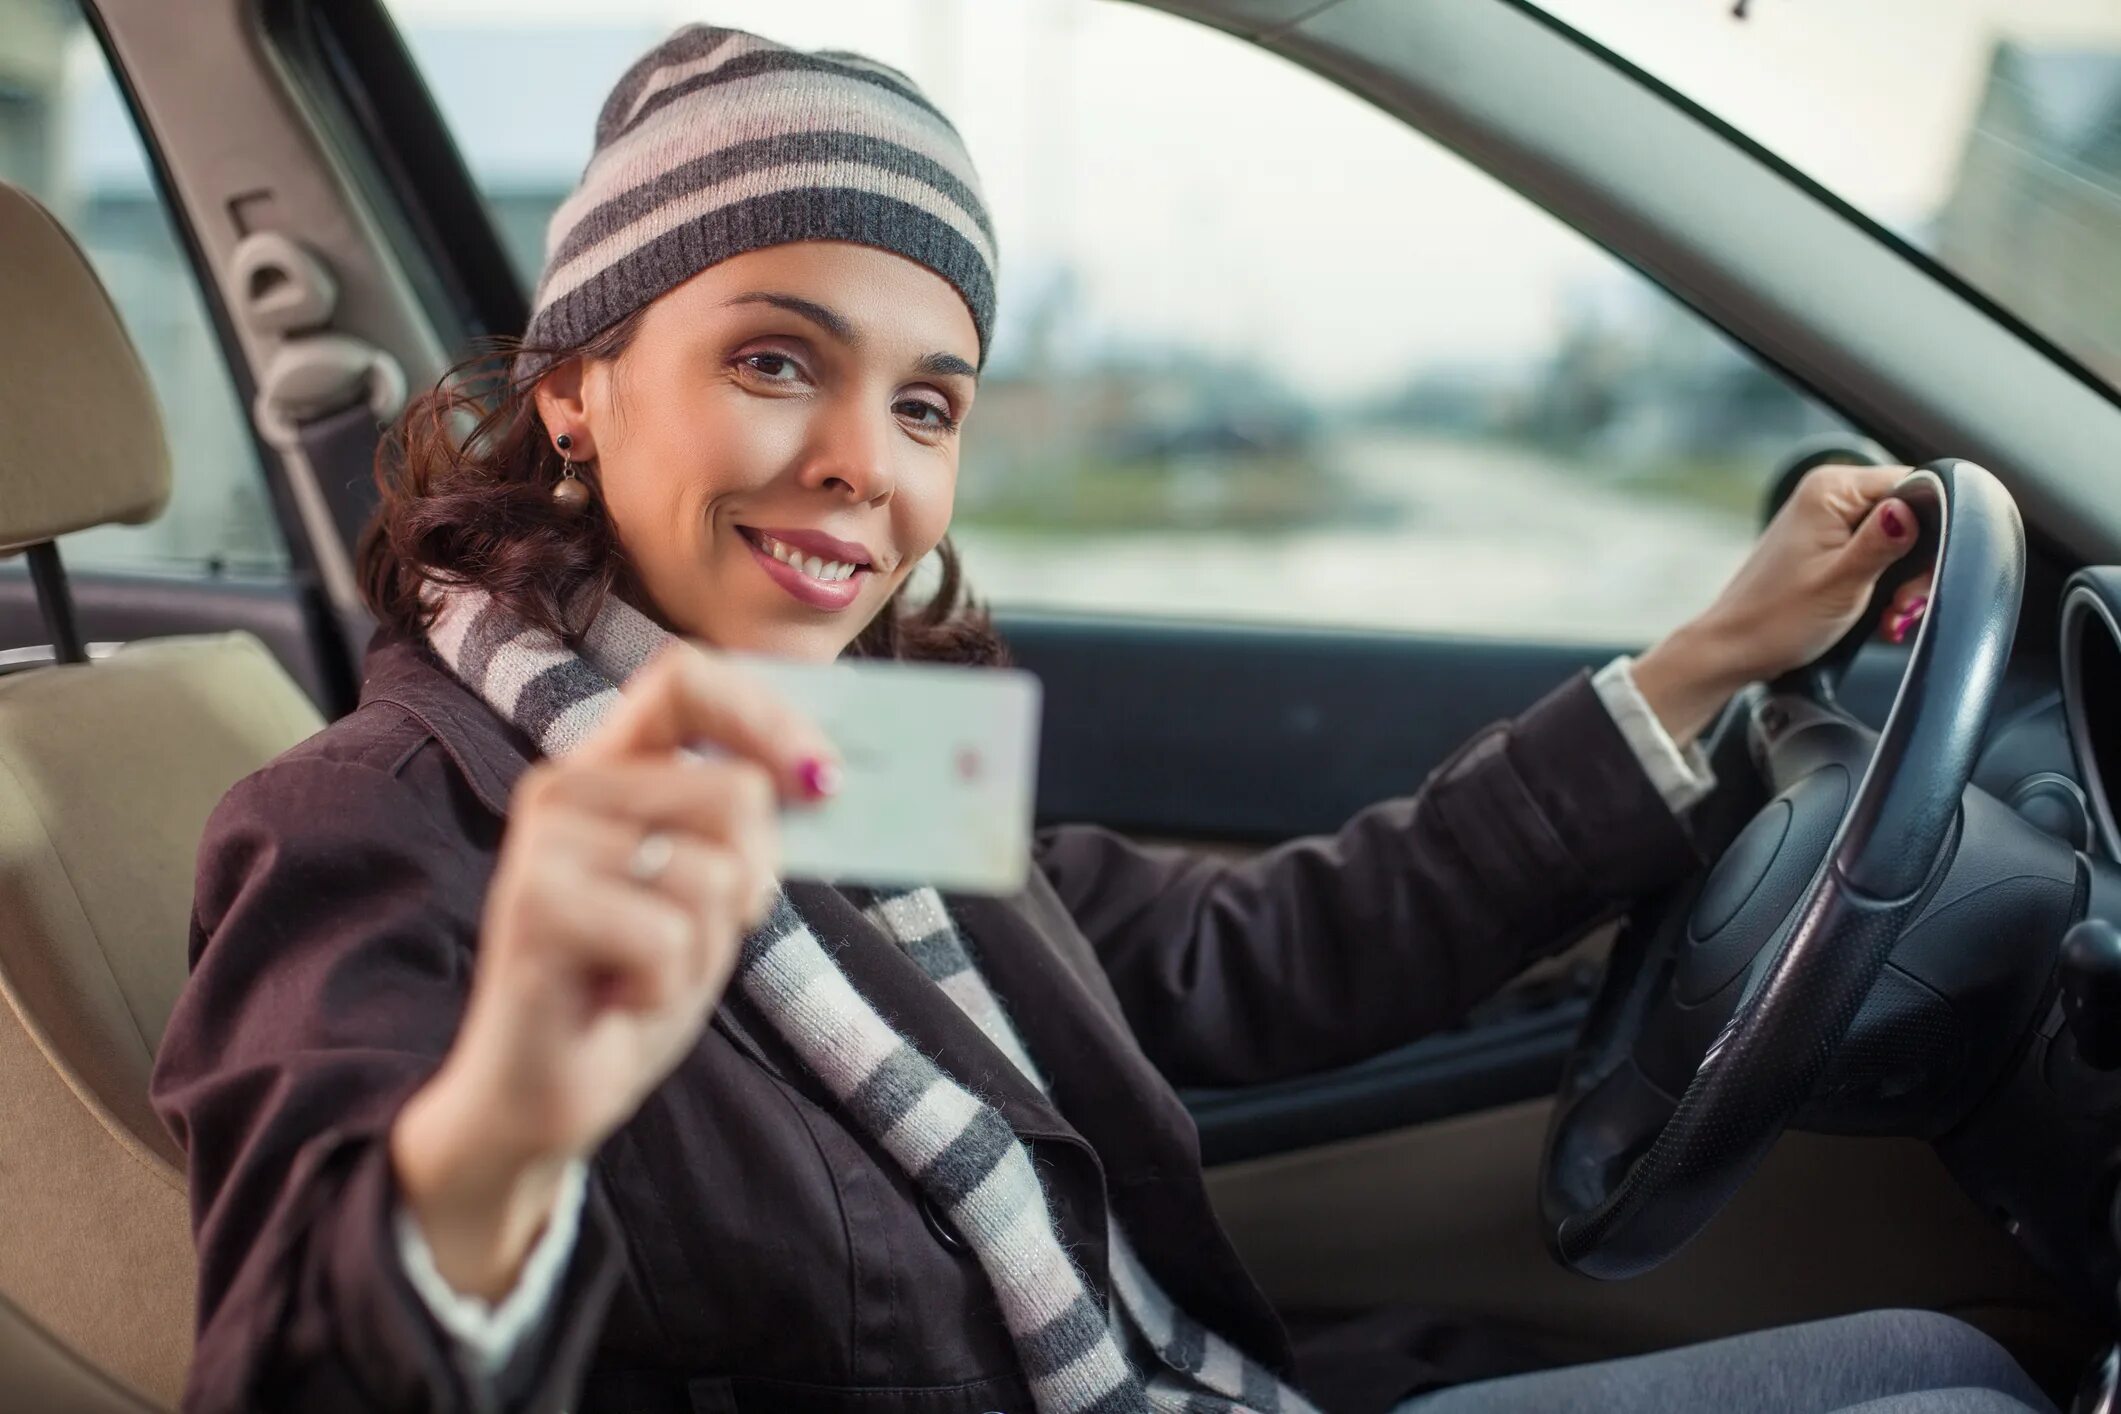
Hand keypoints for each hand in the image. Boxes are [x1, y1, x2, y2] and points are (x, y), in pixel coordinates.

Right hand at [390, 640, 838, 1298]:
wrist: (541, 1096)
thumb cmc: (630, 985)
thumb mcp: (709, 895)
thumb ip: (745, 828)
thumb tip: (826, 774)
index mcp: (609, 767)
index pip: (684, 678)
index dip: (765, 715)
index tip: (820, 780)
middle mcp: (567, 787)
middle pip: (734, 791)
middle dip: (752, 880)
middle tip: (698, 933)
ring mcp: (545, 843)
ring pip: (713, 871)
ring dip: (705, 947)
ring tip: (644, 971)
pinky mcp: (535, 906)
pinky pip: (671, 935)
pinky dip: (666, 988)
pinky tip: (617, 1000)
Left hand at [1632, 463, 1934, 748]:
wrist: (1734, 650)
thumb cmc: (1777, 619)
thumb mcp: (1843, 582)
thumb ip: (1883, 542)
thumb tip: (1914, 509)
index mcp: (1832, 488)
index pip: (1916, 484)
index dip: (1933, 528)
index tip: (1922, 574)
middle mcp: (1829, 494)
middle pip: (1911, 515)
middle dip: (1916, 566)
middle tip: (1902, 605)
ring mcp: (1827, 519)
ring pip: (1899, 541)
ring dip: (1903, 584)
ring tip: (1888, 616)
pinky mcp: (1828, 545)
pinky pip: (1878, 556)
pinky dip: (1885, 588)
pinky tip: (1881, 616)